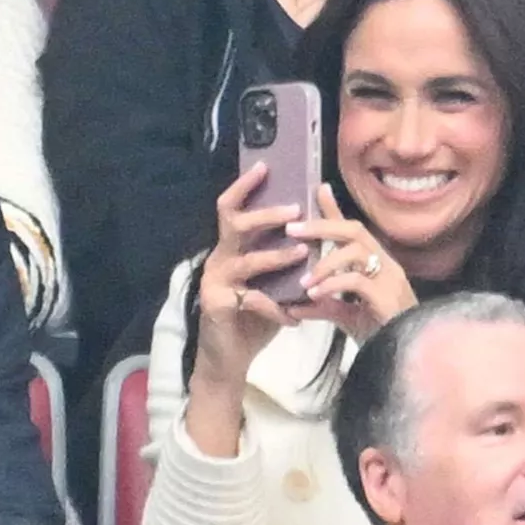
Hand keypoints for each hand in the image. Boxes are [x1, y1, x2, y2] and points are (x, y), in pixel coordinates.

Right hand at [192, 163, 310, 393]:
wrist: (228, 359)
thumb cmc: (251, 318)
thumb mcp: (269, 284)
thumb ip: (280, 259)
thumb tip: (310, 232)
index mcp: (230, 250)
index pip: (230, 209)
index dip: (245, 186)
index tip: (266, 165)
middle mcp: (218, 260)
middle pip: (234, 225)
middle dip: (266, 215)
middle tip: (295, 209)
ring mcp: (215, 283)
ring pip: (246, 261)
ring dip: (277, 256)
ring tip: (303, 254)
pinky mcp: (218, 306)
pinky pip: (252, 300)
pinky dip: (277, 307)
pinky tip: (295, 317)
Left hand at [285, 185, 416, 342]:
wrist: (403, 356)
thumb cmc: (380, 333)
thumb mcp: (345, 317)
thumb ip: (322, 307)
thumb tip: (292, 306)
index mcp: (376, 263)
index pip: (353, 230)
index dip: (335, 210)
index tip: (318, 188)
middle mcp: (385, 264)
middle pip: (354, 230)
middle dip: (322, 225)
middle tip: (293, 229)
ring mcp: (390, 278)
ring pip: (356, 251)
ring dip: (325, 262)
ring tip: (303, 280)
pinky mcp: (388, 296)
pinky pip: (357, 280)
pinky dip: (332, 285)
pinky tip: (314, 295)